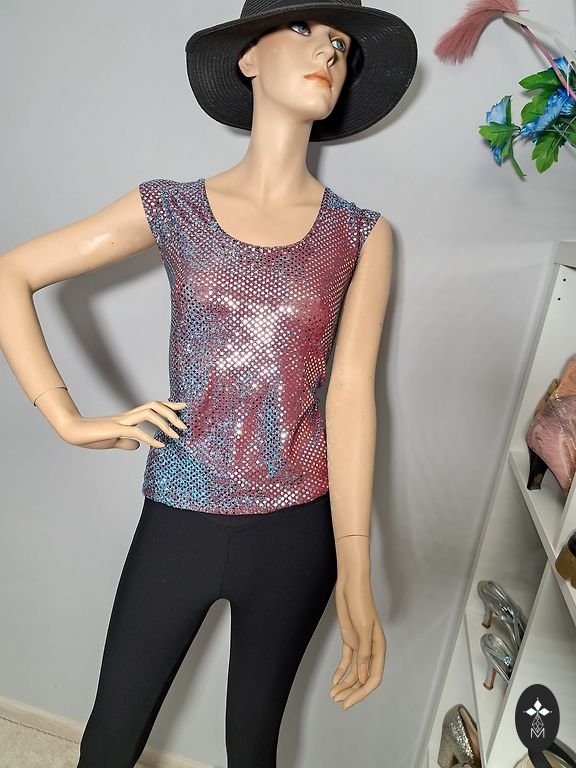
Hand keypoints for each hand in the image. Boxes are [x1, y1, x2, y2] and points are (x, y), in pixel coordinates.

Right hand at [56, 400, 187, 449]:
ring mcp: (122, 421)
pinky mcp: (115, 430)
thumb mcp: (113, 441)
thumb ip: (126, 442)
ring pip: (149, 413)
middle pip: (154, 405)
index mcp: (129, 417)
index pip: (153, 406)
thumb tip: (138, 445)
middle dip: (172, 412)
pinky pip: (137, 431)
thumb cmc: (91, 436)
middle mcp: (128, 415)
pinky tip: (160, 446)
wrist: (73, 432)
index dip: (169, 405)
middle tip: (185, 425)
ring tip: (176, 436)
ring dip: (165, 424)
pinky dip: (151, 438)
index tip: (184, 406)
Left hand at [330, 572, 386, 709]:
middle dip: (352, 692)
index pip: (373, 678)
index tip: (348, 703)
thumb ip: (364, 654)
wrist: (350, 584)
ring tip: (333, 695)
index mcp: (379, 648)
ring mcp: (360, 644)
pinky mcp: (350, 639)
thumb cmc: (360, 602)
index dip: (361, 693)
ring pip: (355, 672)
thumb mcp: (363, 629)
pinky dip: (341, 672)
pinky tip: (334, 681)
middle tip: (338, 703)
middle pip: (363, 678)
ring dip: (345, 684)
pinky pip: (347, 661)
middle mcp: (371, 649)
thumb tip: (364, 678)